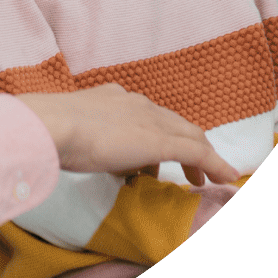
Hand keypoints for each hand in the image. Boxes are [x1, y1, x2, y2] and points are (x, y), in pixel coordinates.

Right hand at [17, 84, 239, 186]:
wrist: (53, 125)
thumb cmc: (51, 128)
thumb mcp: (71, 128)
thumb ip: (83, 135)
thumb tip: (81, 149)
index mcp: (115, 98)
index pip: (149, 115)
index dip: (160, 133)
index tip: (158, 155)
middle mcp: (137, 103)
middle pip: (174, 123)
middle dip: (187, 144)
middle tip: (192, 169)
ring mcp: (150, 120)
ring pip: (190, 136)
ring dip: (201, 157)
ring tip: (202, 178)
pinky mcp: (160, 141)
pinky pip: (197, 153)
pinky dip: (215, 165)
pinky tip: (226, 179)